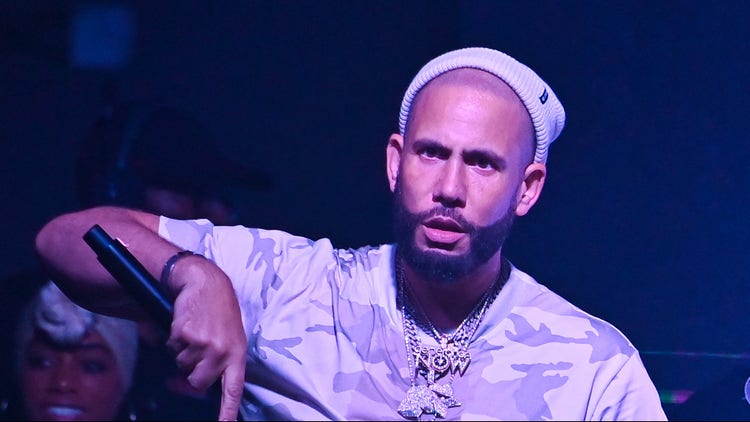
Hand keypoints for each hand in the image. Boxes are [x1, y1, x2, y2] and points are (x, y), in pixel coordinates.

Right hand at [165, 256, 245, 420]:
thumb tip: (200, 383)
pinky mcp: (185, 335)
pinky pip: (172, 349)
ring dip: (183, 352)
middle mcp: (221, 351)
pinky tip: (185, 325)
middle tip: (197, 350)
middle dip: (192, 372)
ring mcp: (203, 344)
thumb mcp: (231, 335)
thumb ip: (222, 358)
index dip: (228, 411)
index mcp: (237, 353)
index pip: (234, 389)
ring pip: (182, 365)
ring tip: (194, 331)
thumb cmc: (220, 310)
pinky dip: (174, 340)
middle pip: (198, 382)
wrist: (206, 282)